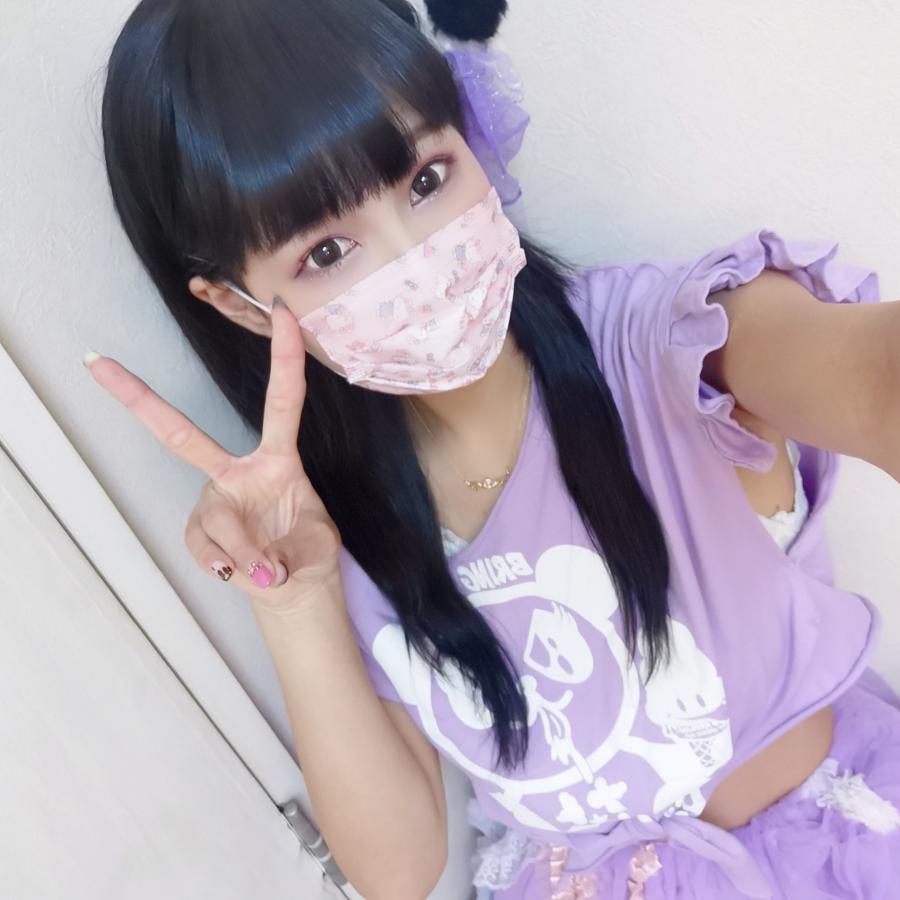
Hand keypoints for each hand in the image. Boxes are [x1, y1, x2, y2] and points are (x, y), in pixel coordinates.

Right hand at [84, 297, 340, 610]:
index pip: (282, 402)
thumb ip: (288, 550)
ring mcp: (213, 501)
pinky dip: (228, 564)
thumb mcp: (315, 546)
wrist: (296, 585)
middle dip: (140, 400)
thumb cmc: (308, 548)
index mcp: (277, 460)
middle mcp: (237, 472)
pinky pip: (204, 548)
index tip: (282, 311)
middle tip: (98, 364)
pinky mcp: (200, 532)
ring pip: (214, 520)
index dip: (285, 358)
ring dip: (244, 551)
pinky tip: (237, 571)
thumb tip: (259, 566)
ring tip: (271, 570)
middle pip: (182, 435)